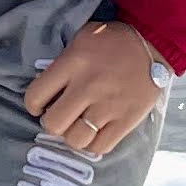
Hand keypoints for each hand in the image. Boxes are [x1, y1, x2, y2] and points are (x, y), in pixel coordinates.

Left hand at [24, 18, 162, 158]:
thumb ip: (62, 63)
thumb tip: (46, 90)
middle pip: (54, 124)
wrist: (152, 42)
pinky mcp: (127, 119)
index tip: (40, 105)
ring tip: (78, 126)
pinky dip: (94, 144)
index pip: (35, 96)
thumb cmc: (111, 39)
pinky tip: (95, 132)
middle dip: (53, 123)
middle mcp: (88, 87)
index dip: (33, 105)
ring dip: (73, 136)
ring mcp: (108, 106)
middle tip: (61, 116)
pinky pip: (101, 147)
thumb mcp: (81, 39)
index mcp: (73, 64)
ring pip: (76, 140)